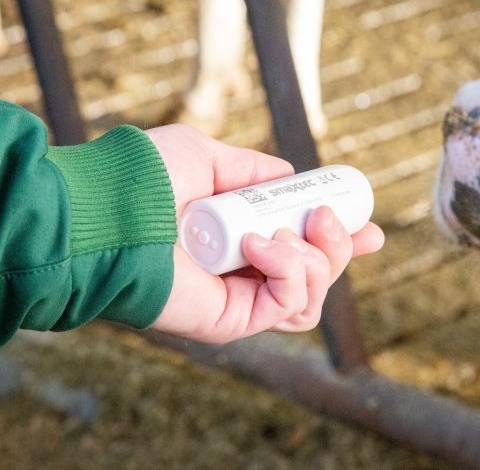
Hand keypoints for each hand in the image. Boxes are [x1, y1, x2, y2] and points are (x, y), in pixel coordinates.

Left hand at [145, 124, 384, 342]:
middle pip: (317, 276)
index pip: (301, 250)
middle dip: (340, 249)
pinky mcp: (232, 323)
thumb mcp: (208, 157)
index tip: (369, 228)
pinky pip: (290, 306)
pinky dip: (290, 272)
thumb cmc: (147, 180)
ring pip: (312, 296)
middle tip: (330, 219)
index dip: (340, 243)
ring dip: (317, 260)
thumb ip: (250, 169)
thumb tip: (289, 176)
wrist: (110, 211)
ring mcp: (238, 301)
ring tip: (280, 233)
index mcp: (238, 238)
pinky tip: (260, 246)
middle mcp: (241, 273)